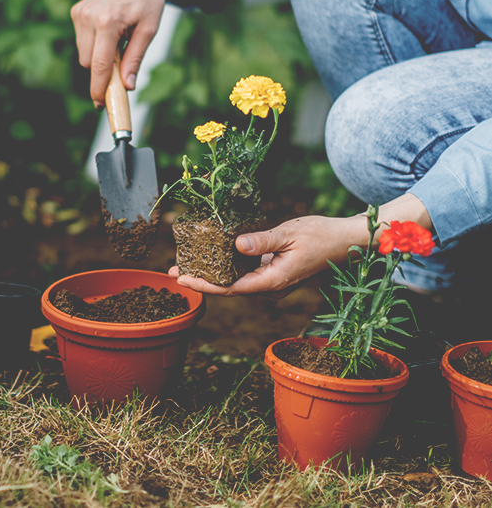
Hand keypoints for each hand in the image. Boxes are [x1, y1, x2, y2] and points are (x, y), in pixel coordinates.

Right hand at [71, 0, 192, 107]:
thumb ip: (135, 59)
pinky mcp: (77, 10)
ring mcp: (80, 12)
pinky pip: (82, 41)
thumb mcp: (149, 31)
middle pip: (88, 63)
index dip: (98, 88)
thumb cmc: (149, 2)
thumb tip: (128, 86)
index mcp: (108, 22)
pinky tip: (110, 30)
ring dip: (99, 55)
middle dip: (102, 69)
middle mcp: (89, 16)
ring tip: (119, 39)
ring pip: (84, 53)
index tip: (100, 104)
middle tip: (122, 63)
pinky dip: (95, 43)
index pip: (98, 65)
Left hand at [168, 214, 369, 297]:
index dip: (204, 285)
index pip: (231, 288)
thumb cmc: (322, 236)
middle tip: (174, 270)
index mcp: (273, 281)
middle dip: (201, 280)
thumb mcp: (290, 233)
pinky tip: (212, 255)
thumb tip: (237, 244)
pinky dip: (226, 265)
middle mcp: (270, 286)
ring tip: (186, 263)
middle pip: (228, 287)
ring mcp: (272, 280)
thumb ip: (263, 241)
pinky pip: (245, 272)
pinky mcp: (273, 271)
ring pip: (235, 280)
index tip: (182, 279)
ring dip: (212, 273)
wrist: (346, 240)